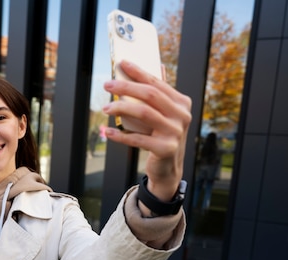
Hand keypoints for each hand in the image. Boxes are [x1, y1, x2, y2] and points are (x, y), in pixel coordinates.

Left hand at [102, 60, 191, 201]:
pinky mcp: (166, 149)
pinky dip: (120, 135)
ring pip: (143, 113)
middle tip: (107, 85)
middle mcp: (182, 115)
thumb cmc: (161, 136)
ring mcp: (175, 132)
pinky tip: (108, 132)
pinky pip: (138, 139)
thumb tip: (157, 67)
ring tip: (105, 108)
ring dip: (121, 108)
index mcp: (181, 103)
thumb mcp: (164, 114)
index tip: (122, 64)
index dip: (138, 72)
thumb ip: (160, 93)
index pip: (157, 83)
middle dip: (126, 87)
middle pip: (150, 95)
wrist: (169, 168)